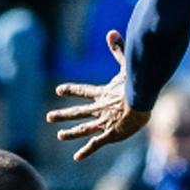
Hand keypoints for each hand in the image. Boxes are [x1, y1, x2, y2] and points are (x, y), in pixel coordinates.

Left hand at [46, 30, 150, 160]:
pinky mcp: (111, 134)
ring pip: (84, 129)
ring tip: (60, 135)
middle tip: (49, 117)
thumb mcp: (127, 66)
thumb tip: (112, 32)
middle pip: (78, 112)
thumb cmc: (135, 83)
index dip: (71, 90)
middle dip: (63, 114)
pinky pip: (96, 144)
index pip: (83, 91)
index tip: (58, 90)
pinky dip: (86, 151)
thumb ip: (119, 50)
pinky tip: (77, 157)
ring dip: (71, 132)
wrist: (140, 101)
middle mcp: (100, 109)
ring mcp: (105, 122)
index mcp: (103, 94)